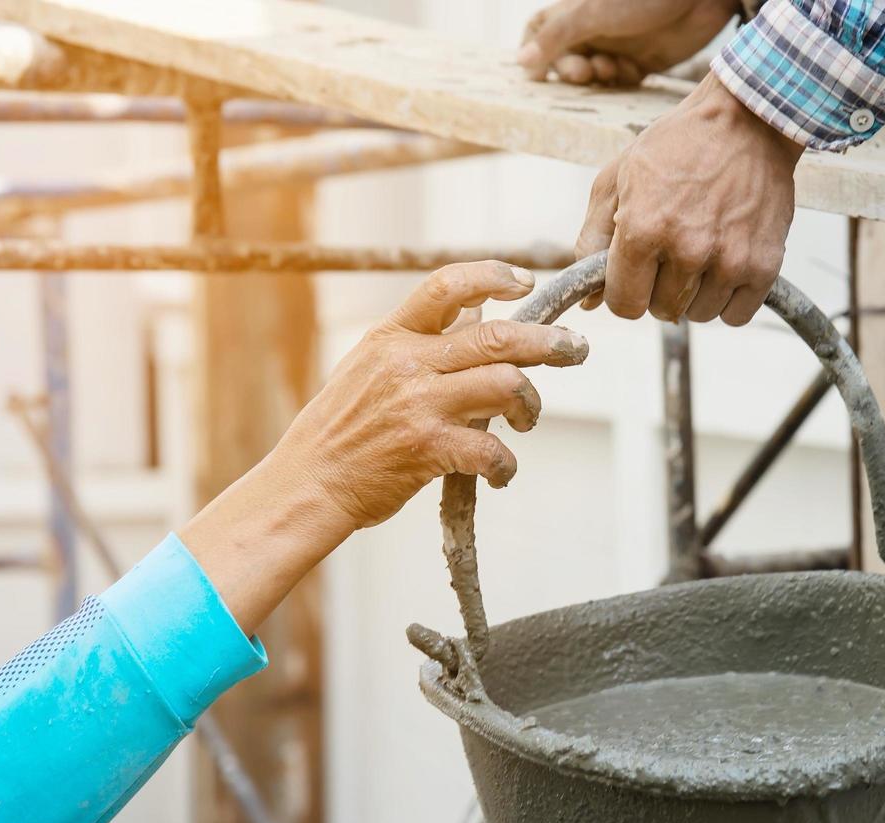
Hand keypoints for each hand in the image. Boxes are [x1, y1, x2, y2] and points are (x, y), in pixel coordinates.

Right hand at [181, 261, 588, 632]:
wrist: (308, 484)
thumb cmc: (341, 430)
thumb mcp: (369, 367)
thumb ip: (420, 340)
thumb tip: (476, 309)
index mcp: (392, 336)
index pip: (447, 285)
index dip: (494, 276)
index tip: (525, 283)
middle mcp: (407, 363)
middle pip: (497, 336)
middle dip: (549, 341)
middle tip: (576, 349)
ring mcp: (418, 405)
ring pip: (506, 383)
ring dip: (529, 404)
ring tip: (526, 419)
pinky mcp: (427, 449)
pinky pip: (490, 450)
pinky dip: (506, 465)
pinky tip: (501, 473)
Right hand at [518, 0, 739, 85]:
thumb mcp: (592, 12)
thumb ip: (557, 36)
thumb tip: (521, 63)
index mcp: (575, 10)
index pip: (538, 30)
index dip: (534, 51)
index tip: (537, 71)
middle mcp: (593, 27)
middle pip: (566, 59)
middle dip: (572, 70)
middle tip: (586, 72)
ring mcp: (618, 43)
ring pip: (594, 74)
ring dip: (600, 77)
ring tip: (614, 68)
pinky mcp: (643, 60)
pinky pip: (621, 80)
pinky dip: (622, 80)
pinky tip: (634, 70)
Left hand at [578, 74, 802, 324]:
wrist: (747, 119)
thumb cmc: (675, 147)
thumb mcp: (616, 180)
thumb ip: (592, 241)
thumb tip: (591, 302)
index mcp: (643, 229)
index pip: (624, 305)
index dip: (624, 292)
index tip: (634, 274)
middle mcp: (687, 249)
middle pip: (661, 311)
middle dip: (659, 288)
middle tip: (671, 250)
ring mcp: (729, 260)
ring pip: (699, 314)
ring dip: (695, 293)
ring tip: (701, 251)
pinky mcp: (765, 265)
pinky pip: (736, 316)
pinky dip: (728, 299)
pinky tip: (724, 266)